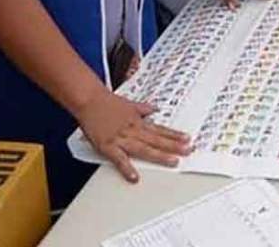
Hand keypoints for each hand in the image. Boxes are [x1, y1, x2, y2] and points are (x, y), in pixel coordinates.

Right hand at [75, 90, 190, 181]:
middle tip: (188, 150)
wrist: (90, 100)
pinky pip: (119, 159)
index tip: (187, 139)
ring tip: (173, 162)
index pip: (160, 130)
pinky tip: (135, 177)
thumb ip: (143, 109)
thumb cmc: (108, 102)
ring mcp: (121, 138)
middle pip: (157, 140)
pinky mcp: (107, 146)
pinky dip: (126, 168)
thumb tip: (154, 109)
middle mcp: (133, 130)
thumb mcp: (130, 104)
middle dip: (174, 146)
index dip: (175, 135)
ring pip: (144, 149)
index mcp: (138, 121)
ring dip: (159, 155)